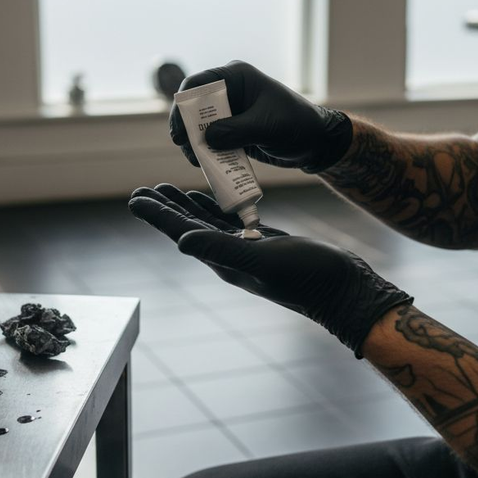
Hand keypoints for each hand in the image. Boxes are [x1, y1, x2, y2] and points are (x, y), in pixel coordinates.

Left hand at [129, 184, 412, 355]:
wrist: (344, 289)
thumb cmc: (309, 277)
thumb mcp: (264, 259)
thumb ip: (222, 249)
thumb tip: (180, 242)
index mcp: (224, 260)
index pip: (181, 233)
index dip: (157, 215)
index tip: (134, 198)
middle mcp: (229, 256)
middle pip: (187, 226)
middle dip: (164, 208)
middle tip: (142, 189)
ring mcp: (246, 250)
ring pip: (207, 223)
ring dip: (186, 206)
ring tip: (166, 188)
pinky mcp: (263, 244)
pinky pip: (230, 222)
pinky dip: (215, 208)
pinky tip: (208, 198)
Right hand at [169, 60, 352, 172]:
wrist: (315, 143)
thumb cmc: (297, 125)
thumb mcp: (267, 126)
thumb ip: (236, 131)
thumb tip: (208, 139)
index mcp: (237, 77)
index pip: (199, 84)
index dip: (184, 105)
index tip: (180, 129)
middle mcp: (229, 92)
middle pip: (194, 106)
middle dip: (187, 128)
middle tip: (185, 148)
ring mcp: (230, 112)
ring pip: (200, 126)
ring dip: (195, 143)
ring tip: (197, 162)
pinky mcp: (232, 131)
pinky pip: (211, 140)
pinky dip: (206, 152)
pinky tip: (206, 165)